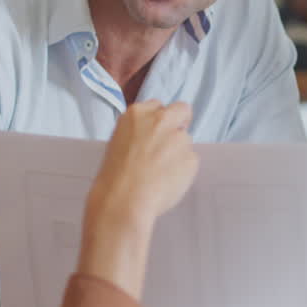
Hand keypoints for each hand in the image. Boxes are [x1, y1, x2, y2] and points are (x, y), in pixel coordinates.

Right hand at [78, 101, 197, 297]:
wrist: (123, 200)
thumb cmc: (114, 177)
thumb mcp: (119, 142)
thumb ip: (139, 133)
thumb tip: (154, 138)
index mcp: (137, 113)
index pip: (158, 106)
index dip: (159, 120)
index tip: (156, 133)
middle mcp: (161, 120)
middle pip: (181, 109)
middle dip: (180, 122)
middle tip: (171, 143)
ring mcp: (179, 137)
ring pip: (186, 140)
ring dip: (178, 152)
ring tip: (161, 174)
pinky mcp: (191, 157)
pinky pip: (190, 162)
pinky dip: (183, 171)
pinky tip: (167, 183)